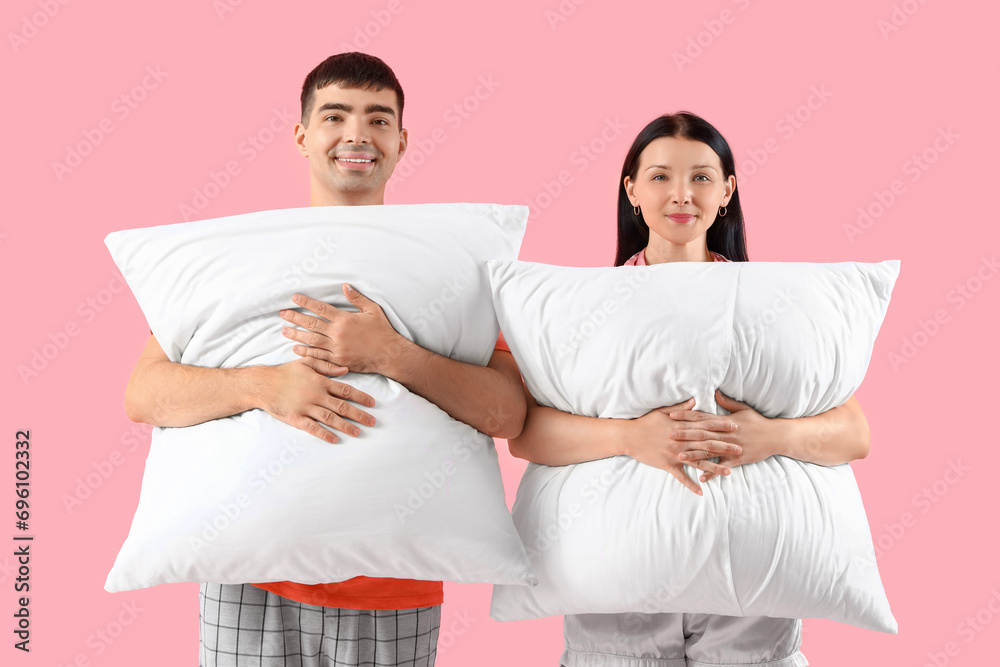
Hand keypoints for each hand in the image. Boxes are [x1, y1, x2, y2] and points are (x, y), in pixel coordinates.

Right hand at [257, 357, 375, 443]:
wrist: (263, 384)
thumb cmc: (285, 372)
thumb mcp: (306, 363)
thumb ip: (326, 366)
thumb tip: (345, 370)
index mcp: (320, 382)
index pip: (345, 390)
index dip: (360, 397)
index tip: (372, 403)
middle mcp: (316, 395)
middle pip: (342, 406)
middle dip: (359, 414)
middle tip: (373, 422)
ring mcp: (306, 408)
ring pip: (330, 418)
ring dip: (346, 426)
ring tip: (358, 432)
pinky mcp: (296, 418)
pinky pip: (312, 428)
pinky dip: (324, 434)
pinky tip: (335, 439)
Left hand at [280, 285, 405, 373]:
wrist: (389, 354)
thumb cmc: (382, 331)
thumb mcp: (373, 310)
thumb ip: (357, 298)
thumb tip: (345, 285)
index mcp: (345, 319)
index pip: (321, 308)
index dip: (306, 302)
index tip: (294, 298)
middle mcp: (338, 334)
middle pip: (311, 324)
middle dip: (295, 318)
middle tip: (282, 314)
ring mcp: (337, 349)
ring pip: (311, 341)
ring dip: (296, 335)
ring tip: (284, 331)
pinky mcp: (338, 361)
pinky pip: (318, 356)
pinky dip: (306, 352)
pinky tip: (296, 349)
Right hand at [627, 398, 742, 495]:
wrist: (629, 436)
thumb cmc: (646, 423)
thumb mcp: (663, 412)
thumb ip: (682, 409)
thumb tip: (696, 400)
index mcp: (682, 427)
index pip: (706, 426)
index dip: (721, 426)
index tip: (735, 427)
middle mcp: (681, 441)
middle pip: (707, 444)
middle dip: (725, 446)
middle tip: (741, 449)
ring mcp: (675, 454)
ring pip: (699, 461)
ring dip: (715, 467)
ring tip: (730, 471)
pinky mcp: (667, 465)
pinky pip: (681, 477)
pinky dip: (691, 485)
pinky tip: (702, 492)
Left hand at [669, 389, 772, 482]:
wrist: (776, 437)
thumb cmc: (758, 422)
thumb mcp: (743, 409)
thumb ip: (726, 402)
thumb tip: (715, 392)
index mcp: (724, 422)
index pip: (701, 417)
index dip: (686, 416)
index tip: (672, 415)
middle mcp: (725, 434)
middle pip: (702, 434)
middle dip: (685, 434)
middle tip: (668, 435)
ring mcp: (731, 448)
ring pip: (710, 451)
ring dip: (694, 454)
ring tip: (679, 456)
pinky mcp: (737, 460)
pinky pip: (723, 467)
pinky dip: (713, 472)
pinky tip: (701, 477)